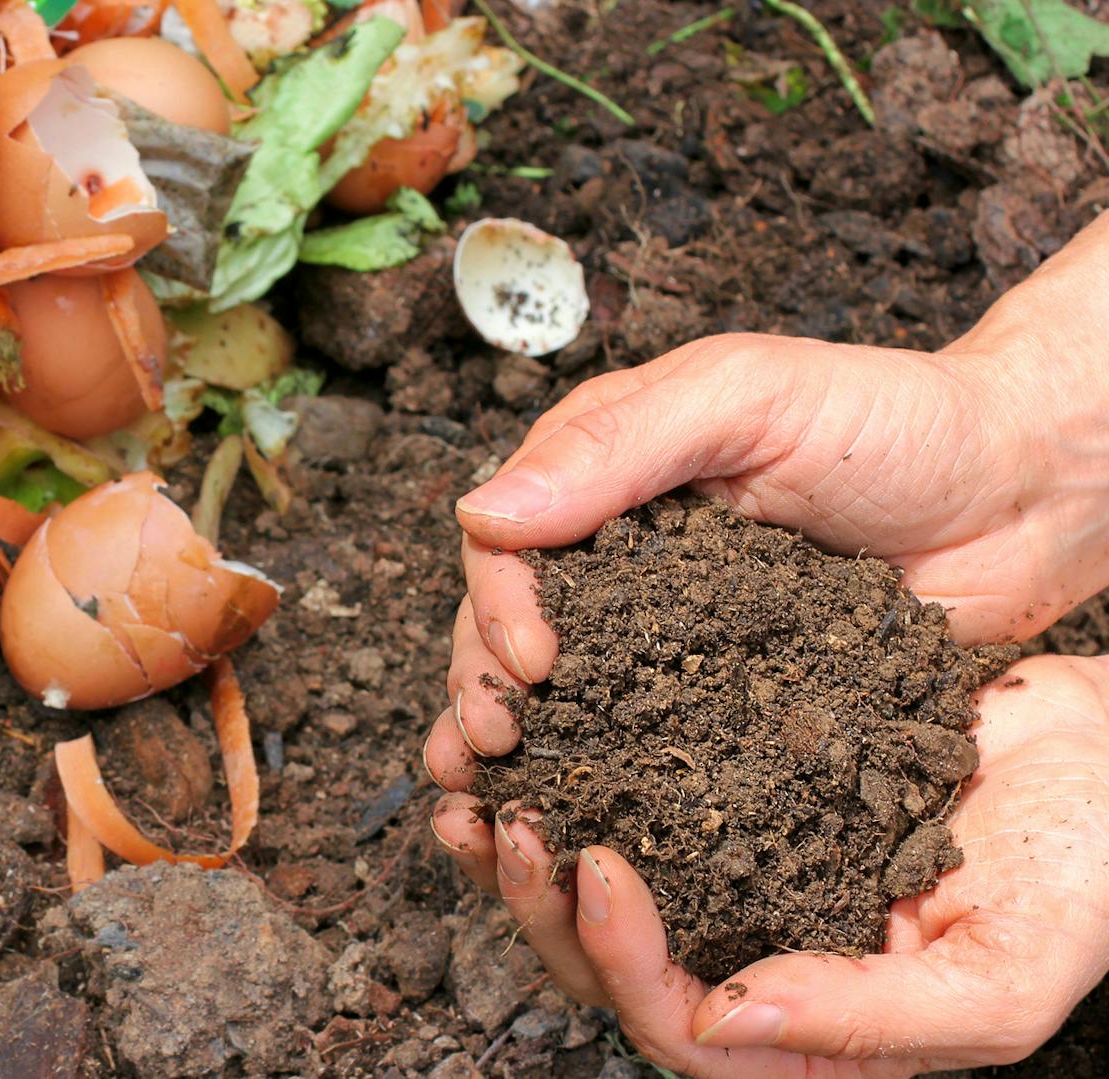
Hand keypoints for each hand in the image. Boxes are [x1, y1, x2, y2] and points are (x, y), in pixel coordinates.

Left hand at [429, 654, 1108, 1074]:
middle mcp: (758, 961)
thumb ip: (873, 1017)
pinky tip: (534, 727)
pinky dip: (572, 770)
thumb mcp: (1005, 972)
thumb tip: (723, 1017)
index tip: (594, 862)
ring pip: (599, 889)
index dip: (621, 959)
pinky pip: (628, 797)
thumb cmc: (1087, 873)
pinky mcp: (729, 799)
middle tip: (504, 818)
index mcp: (813, 1031)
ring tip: (478, 782)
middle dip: (542, 903)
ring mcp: (738, 879)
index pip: (680, 1029)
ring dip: (528, 844)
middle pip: (612, 967)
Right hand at [434, 212, 1108, 779]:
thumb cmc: (896, 419)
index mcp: (605, 476)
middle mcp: (622, 560)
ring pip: (566, 696)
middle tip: (494, 745)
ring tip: (495, 803)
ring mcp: (670, 636)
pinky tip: (577, 825)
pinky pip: (653, 744)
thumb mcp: (748, 398)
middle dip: (484, 687)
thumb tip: (482, 513)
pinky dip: (606, 783)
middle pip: (511, 628)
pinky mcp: (726, 701)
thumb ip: (618, 446)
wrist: (1027, 493)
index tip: (530, 661)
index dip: (496, 604)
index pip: (507, 543)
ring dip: (522, 747)